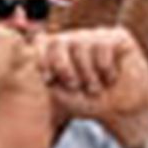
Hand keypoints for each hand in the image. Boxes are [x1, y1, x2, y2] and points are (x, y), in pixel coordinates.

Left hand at [38, 28, 147, 146]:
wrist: (121, 111)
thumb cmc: (89, 102)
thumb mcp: (60, 94)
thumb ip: (44, 76)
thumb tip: (27, 57)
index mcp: (58, 50)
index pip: (41, 41)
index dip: (41, 57)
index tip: (47, 78)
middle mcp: (76, 38)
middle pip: (58, 41)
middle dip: (64, 67)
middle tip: (74, 85)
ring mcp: (96, 35)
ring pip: (81, 43)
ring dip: (87, 72)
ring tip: (95, 87)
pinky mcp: (118, 36)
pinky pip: (104, 44)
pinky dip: (105, 66)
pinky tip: (110, 77)